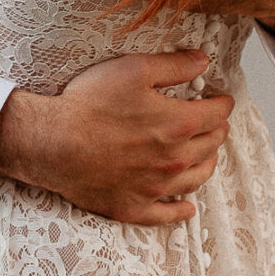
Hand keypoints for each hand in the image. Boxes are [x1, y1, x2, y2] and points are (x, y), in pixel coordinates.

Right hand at [0, 50, 232, 225]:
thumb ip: (174, 65)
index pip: (216, 114)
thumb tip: (203, 61)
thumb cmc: (89, 103)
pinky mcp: (133, 207)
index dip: (222, 102)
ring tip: (207, 156)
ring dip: (206, 165)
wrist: (52, 143)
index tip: (220, 98)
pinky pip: (166, 214)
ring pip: (195, 179)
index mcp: (178, 125)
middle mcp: (174, 159)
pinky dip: (180, 210)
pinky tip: (187, 208)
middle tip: (215, 123)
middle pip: (210, 146)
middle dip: (216, 131)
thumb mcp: (133, 69)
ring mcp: (155, 187)